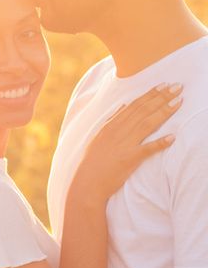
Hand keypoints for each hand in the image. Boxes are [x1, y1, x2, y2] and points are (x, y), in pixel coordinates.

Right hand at [72, 83, 181, 201]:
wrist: (88, 182)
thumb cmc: (94, 160)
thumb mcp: (99, 136)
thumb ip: (112, 120)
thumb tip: (123, 106)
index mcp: (112, 125)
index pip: (135, 105)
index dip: (151, 94)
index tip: (164, 85)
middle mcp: (119, 131)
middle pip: (144, 110)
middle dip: (162, 97)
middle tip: (177, 86)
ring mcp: (125, 144)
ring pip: (148, 124)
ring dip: (164, 112)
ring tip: (179, 102)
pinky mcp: (130, 159)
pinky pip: (148, 149)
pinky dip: (160, 143)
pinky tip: (172, 137)